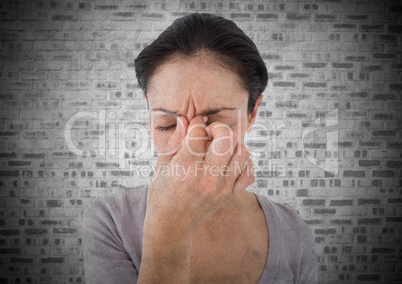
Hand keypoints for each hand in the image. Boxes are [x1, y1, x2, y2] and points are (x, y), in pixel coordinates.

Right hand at [145, 115, 254, 233]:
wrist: (171, 225)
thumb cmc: (162, 193)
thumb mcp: (162, 166)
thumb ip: (175, 141)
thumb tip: (186, 120)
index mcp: (185, 167)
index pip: (199, 132)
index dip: (196, 124)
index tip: (193, 126)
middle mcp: (207, 177)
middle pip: (227, 138)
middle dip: (218, 129)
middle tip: (209, 134)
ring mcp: (221, 187)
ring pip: (242, 152)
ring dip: (232, 144)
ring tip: (219, 148)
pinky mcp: (230, 195)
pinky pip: (248, 173)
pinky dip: (242, 163)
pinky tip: (228, 162)